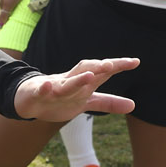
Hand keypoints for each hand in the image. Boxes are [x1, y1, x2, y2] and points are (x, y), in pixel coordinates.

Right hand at [0, 0, 27, 24]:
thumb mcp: (9, 4)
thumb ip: (4, 14)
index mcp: (3, 2)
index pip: (5, 14)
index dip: (8, 20)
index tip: (14, 26)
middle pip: (11, 9)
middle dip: (15, 14)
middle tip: (22, 20)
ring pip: (17, 4)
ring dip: (21, 8)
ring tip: (27, 13)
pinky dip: (25, 2)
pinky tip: (29, 4)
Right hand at [12, 57, 139, 120]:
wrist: (30, 98)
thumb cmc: (62, 97)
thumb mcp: (87, 101)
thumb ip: (108, 102)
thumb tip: (133, 105)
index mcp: (84, 83)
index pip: (103, 72)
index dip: (118, 66)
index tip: (135, 61)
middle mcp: (71, 81)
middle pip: (86, 71)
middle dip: (98, 68)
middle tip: (111, 65)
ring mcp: (55, 87)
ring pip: (67, 83)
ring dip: (78, 79)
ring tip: (90, 75)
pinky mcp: (38, 94)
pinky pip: (42, 91)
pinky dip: (45, 88)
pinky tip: (48, 86)